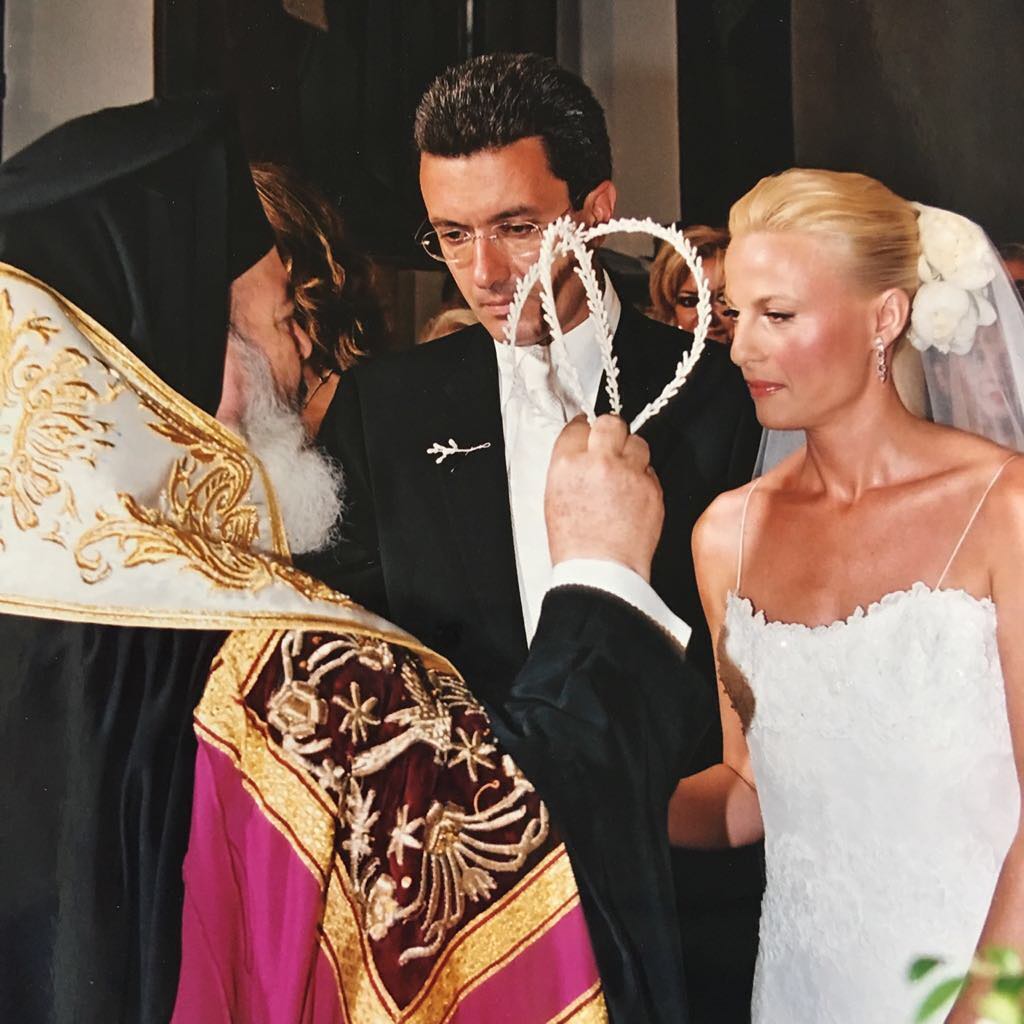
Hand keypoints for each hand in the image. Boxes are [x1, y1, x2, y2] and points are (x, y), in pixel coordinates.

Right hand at [545, 414, 663, 580]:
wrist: (602, 571)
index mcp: (567, 464)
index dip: (584, 430)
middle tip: (610, 443)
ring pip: (637, 441)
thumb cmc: (576, 544)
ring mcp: (629, 473)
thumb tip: (580, 452)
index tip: (588, 434)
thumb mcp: (555, 497)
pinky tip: (633, 495)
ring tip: (624, 472)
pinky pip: (650, 470)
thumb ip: (569, 467)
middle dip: (611, 431)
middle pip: (611, 423)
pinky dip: (643, 478)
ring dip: (631, 452)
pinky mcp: (652, 487)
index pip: (578, 426)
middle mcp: (599, 462)